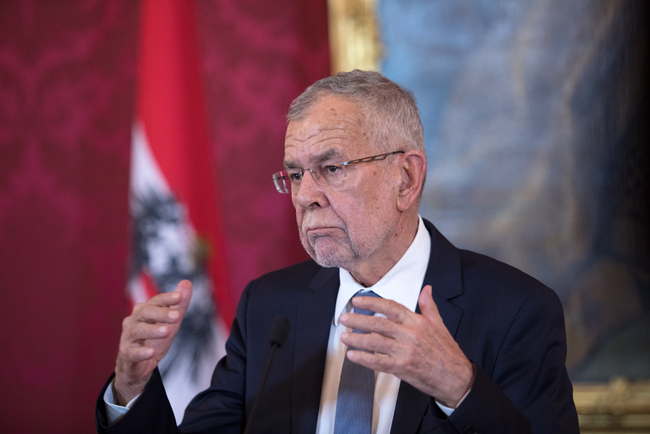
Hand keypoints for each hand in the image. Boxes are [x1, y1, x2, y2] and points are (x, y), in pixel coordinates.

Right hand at [113, 280, 192, 404]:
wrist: (137, 366)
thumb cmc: (154, 340)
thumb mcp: (170, 323)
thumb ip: (179, 305)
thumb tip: (187, 282)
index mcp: (144, 311)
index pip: (155, 301)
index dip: (167, 298)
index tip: (180, 297)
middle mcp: (133, 321)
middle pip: (145, 313)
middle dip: (161, 313)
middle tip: (177, 316)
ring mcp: (127, 338)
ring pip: (138, 331)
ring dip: (153, 331)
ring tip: (167, 332)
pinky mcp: (126, 354)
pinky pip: (132, 352)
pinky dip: (141, 352)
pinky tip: (151, 353)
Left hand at [339, 285, 473, 406]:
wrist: (456, 377)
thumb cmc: (447, 352)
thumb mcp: (440, 325)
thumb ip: (429, 306)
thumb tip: (427, 290)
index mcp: (417, 322)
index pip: (390, 307)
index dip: (372, 303)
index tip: (358, 302)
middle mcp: (410, 335)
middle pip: (378, 324)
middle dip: (358, 320)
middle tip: (344, 318)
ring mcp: (405, 352)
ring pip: (375, 342)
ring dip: (357, 339)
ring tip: (344, 336)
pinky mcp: (403, 368)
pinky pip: (378, 362)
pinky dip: (363, 359)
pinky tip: (353, 356)